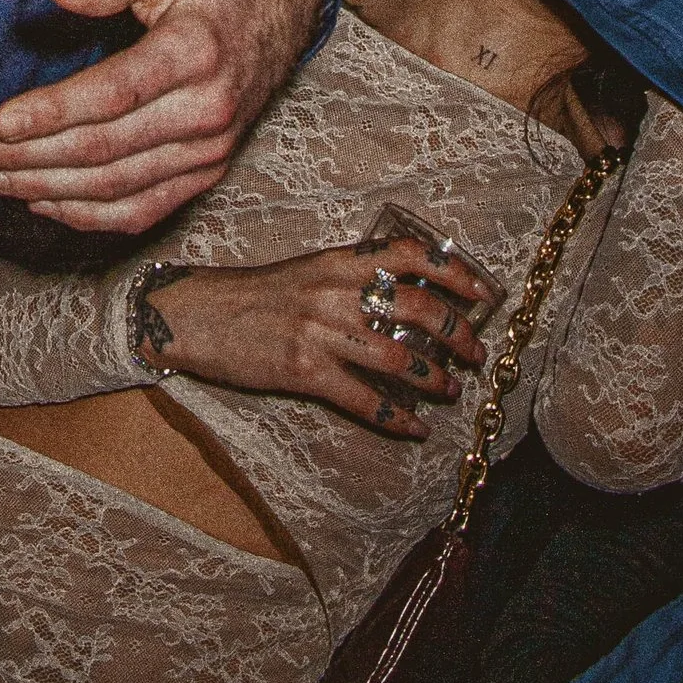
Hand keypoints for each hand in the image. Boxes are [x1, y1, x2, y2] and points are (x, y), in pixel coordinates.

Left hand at [0, 0, 324, 237]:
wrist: (277, 8)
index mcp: (195, 52)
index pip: (113, 94)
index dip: (53, 111)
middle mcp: (206, 111)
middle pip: (103, 150)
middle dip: (26, 155)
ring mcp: (208, 151)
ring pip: (113, 188)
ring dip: (42, 188)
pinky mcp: (205, 174)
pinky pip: (140, 209)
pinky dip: (86, 215)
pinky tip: (39, 201)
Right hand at [138, 236, 489, 438]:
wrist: (198, 314)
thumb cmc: (257, 295)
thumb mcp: (308, 272)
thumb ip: (352, 279)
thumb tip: (408, 297)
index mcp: (338, 260)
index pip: (408, 254)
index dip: (454, 271)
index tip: (485, 292)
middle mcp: (333, 290)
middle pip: (414, 306)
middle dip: (455, 332)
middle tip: (475, 353)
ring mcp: (318, 330)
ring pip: (395, 355)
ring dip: (432, 377)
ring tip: (450, 391)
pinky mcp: (303, 369)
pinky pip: (362, 399)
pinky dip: (395, 417)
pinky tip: (415, 428)